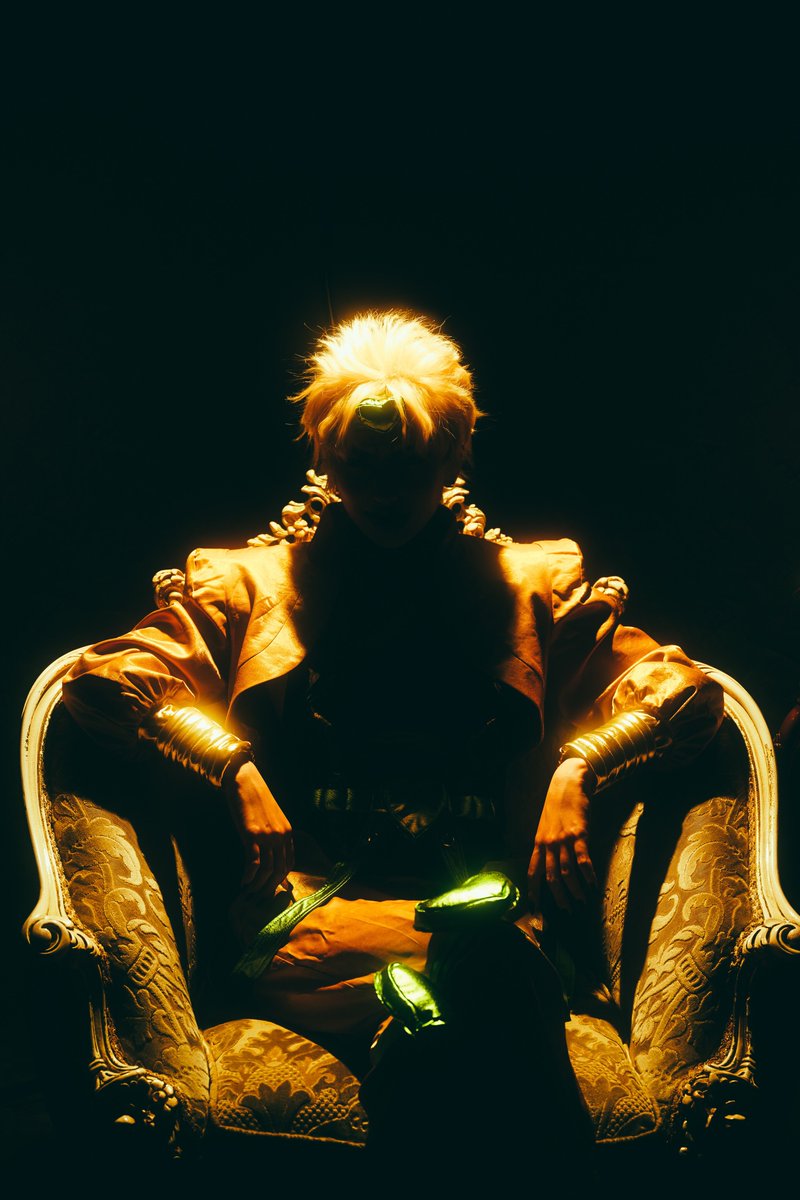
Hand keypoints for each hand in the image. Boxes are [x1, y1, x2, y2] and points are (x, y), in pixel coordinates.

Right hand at [222, 760, 293, 897]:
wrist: (244, 781)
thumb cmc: (254, 800)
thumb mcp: (269, 819)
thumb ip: (273, 836)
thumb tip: (271, 854)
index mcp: (288, 832)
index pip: (288, 863)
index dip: (279, 879)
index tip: (269, 888)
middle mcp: (281, 835)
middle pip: (279, 870)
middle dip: (269, 886)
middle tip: (258, 896)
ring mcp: (268, 836)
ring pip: (267, 869)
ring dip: (258, 884)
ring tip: (249, 891)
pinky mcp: (252, 835)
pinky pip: (254, 862)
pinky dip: (249, 875)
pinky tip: (243, 881)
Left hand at [527, 758, 597, 910]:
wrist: (568, 784)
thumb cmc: (558, 805)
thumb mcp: (546, 825)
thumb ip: (547, 844)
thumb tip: (551, 863)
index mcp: (539, 843)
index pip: (533, 872)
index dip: (534, 891)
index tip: (535, 908)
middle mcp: (548, 844)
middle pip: (551, 877)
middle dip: (558, 896)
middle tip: (566, 910)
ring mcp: (563, 840)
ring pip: (567, 872)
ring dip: (575, 890)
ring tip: (582, 900)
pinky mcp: (578, 834)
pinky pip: (582, 860)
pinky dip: (588, 874)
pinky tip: (593, 884)